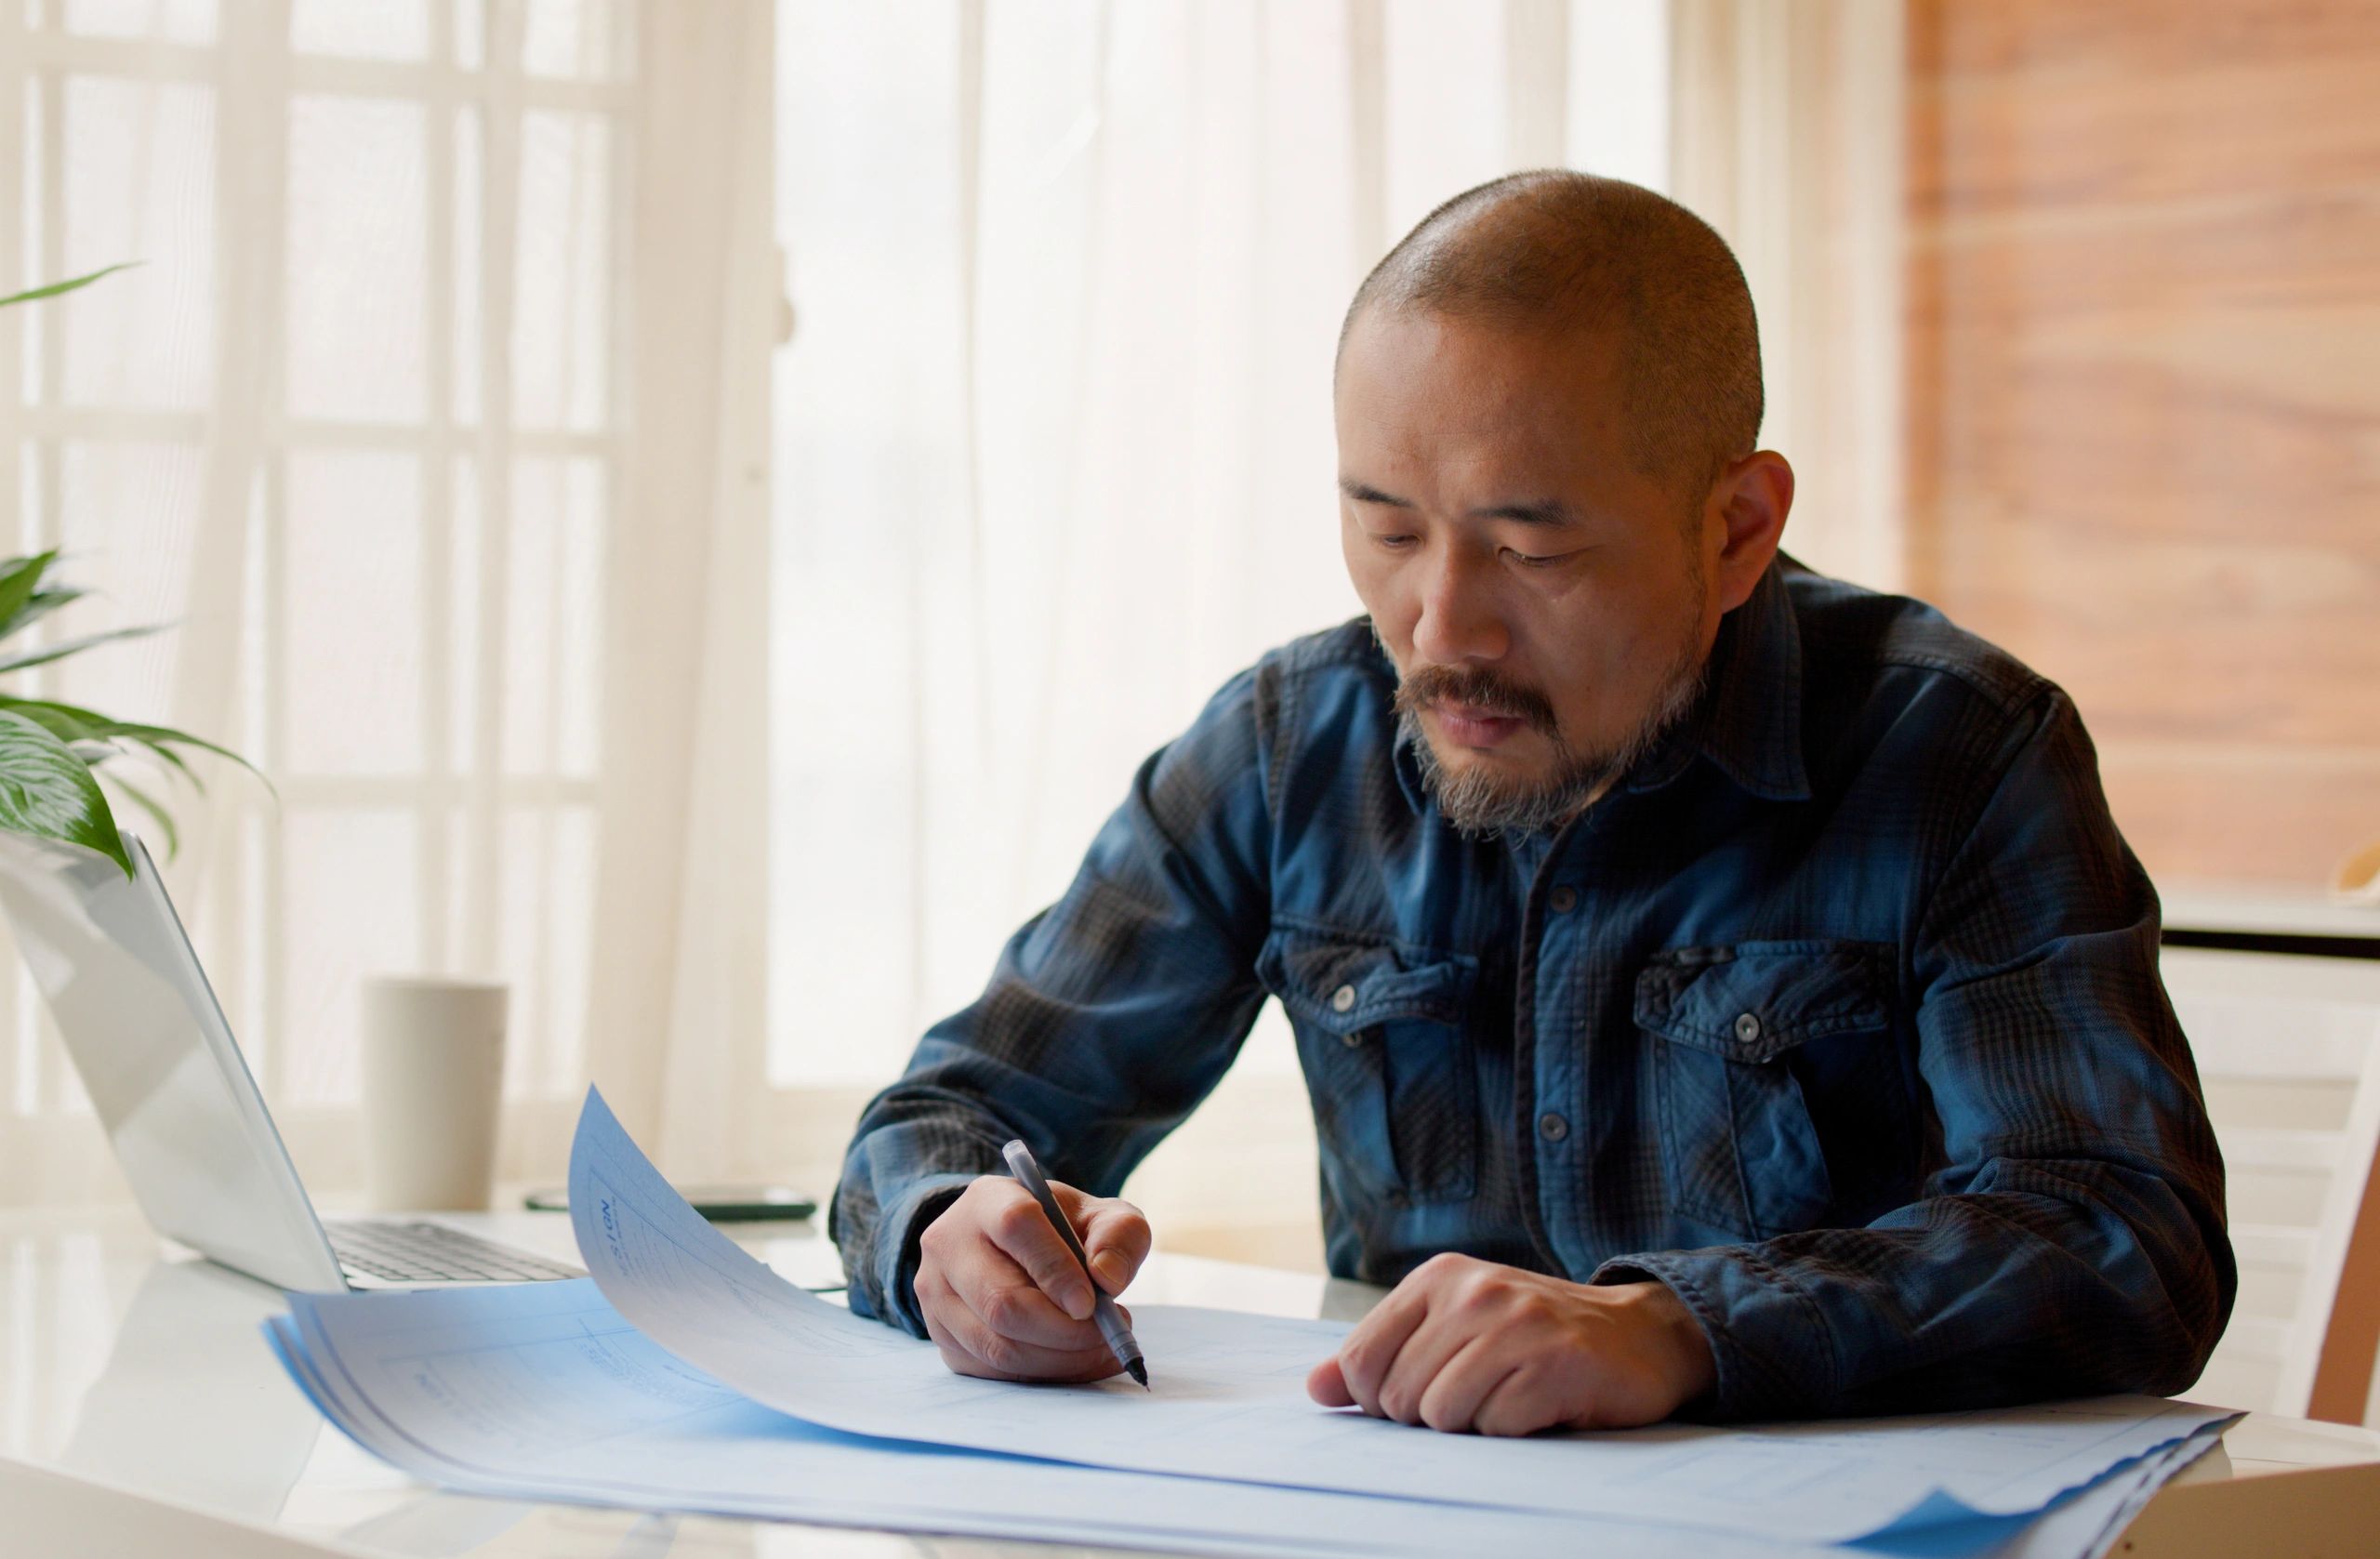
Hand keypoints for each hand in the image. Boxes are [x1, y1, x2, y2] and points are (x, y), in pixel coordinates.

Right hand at [914, 1174, 1150, 1382]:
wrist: (1007, 1247)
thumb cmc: (1060, 1230)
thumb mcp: (1099, 1216)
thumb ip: (1118, 1236)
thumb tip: (1108, 1279)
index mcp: (988, 1200)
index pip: (1016, 1227)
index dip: (1056, 1269)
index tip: (1092, 1304)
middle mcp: (948, 1244)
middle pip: (1001, 1302)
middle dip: (1064, 1331)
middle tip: (1107, 1334)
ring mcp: (936, 1293)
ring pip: (996, 1345)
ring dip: (1059, 1359)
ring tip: (1099, 1347)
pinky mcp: (939, 1335)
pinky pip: (991, 1371)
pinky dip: (1042, 1375)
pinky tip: (1074, 1360)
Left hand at [1305, 1253, 1715, 1433]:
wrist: (1639, 1335)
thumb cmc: (1532, 1338)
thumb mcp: (1452, 1329)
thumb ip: (1382, 1354)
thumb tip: (1315, 1390)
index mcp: (1438, 1277)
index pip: (1362, 1360)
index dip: (1379, 1400)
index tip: (1421, 1397)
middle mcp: (1474, 1291)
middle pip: (1399, 1397)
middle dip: (1431, 1417)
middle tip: (1480, 1397)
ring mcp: (1517, 1324)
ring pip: (1442, 1415)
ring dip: (1473, 1426)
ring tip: (1508, 1398)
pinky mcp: (1557, 1363)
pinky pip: (1497, 1427)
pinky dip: (1514, 1432)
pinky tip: (1541, 1405)